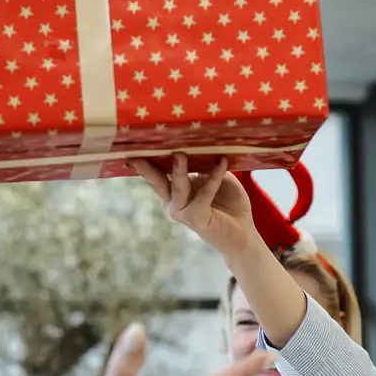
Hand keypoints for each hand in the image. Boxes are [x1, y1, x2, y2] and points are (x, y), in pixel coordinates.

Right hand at [131, 155, 263, 256]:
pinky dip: (213, 177)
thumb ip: (203, 163)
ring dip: (179, 171)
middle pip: (157, 181)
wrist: (243, 232)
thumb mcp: (214, 176)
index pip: (157, 172)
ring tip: (179, 155)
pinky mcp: (198, 218)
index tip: (133, 146)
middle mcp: (174, 202)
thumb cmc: (228, 203)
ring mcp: (183, 212)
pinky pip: (204, 194)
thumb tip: (196, 143)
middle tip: (135, 155)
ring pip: (178, 187)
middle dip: (146, 168)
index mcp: (174, 191)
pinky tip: (222, 162)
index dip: (146, 160)